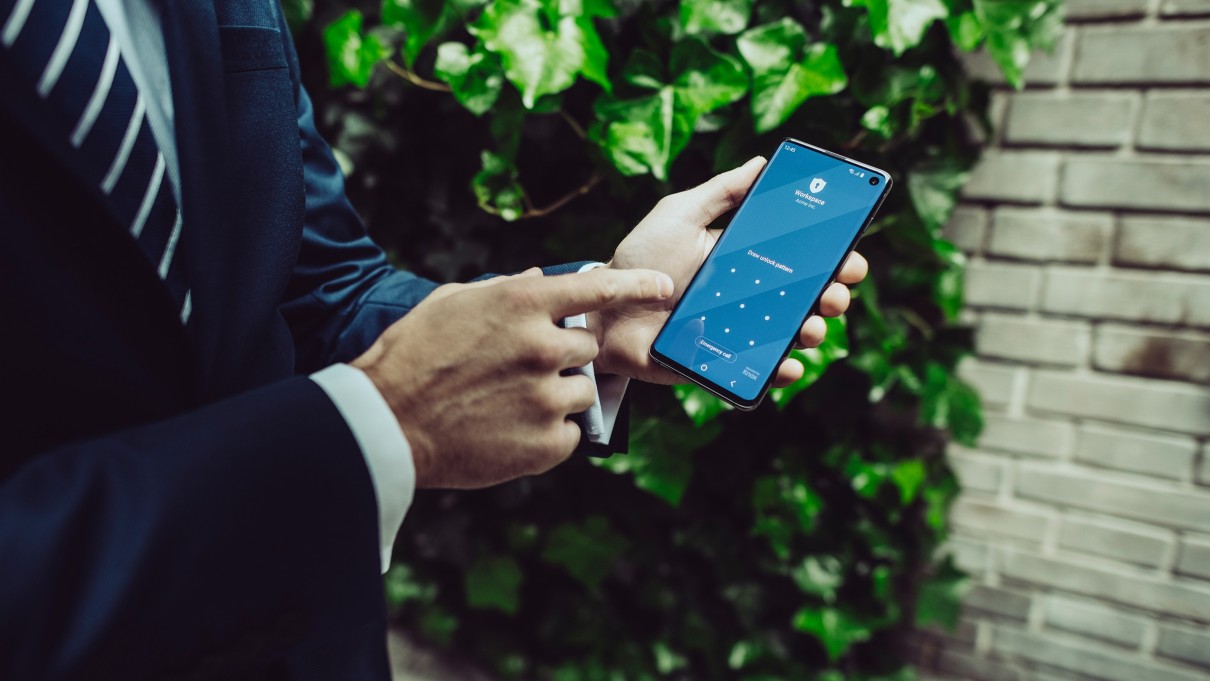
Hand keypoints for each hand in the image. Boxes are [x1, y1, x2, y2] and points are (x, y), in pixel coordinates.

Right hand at [352, 267, 673, 488]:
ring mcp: (547, 396)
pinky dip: (550, 433)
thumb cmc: (412, 357)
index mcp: (521, 303)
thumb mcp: (453, 303)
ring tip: (510, 404)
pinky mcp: (547, 442)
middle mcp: (542, 345)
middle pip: (589, 348)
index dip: (638, 285)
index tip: (666, 287)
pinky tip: (510, 430)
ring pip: (584, 392)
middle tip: (523, 370)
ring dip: (559, 396)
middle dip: (566, 357)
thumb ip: (504, 289)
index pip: (598, 288)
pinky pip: (570, 433)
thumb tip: (538, 276)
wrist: (386, 423)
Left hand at [589, 156, 869, 385]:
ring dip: (813, 331)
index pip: (802, 256)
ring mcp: (740, 331)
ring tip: (811, 327)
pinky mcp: (723, 362)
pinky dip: (780, 370)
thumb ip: (720, 192)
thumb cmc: (640, 259)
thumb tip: (761, 163)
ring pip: (792, 334)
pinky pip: (760, 372)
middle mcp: (751, 295)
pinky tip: (787, 363)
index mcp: (748, 258)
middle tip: (835, 292)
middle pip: (809, 296)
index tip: (851, 254)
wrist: (604, 310)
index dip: (833, 256)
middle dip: (833, 294)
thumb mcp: (678, 216)